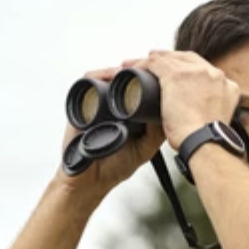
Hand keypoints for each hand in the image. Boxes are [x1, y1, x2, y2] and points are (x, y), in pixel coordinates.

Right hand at [53, 66, 164, 203]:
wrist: (89, 179)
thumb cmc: (115, 167)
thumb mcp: (144, 149)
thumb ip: (156, 134)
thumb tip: (167, 111)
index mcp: (128, 112)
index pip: (139, 88)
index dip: (149, 79)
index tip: (161, 75)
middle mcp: (112, 105)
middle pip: (124, 78)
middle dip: (136, 70)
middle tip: (149, 68)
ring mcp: (96, 102)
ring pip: (108, 75)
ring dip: (121, 70)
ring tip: (133, 70)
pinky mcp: (81, 102)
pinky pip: (89, 80)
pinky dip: (101, 74)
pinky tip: (114, 75)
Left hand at [124, 50, 240, 150]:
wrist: (205, 142)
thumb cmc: (208, 140)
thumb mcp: (217, 121)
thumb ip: (211, 112)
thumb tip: (199, 117)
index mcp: (226, 85)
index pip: (203, 69)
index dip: (186, 67)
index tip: (177, 69)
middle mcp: (213, 74)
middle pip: (186, 59)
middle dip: (170, 59)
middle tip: (156, 61)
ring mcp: (195, 72)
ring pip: (170, 59)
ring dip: (153, 61)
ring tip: (138, 64)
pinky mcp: (177, 75)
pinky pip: (156, 63)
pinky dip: (143, 65)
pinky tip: (134, 68)